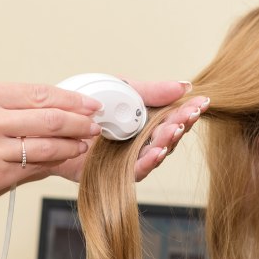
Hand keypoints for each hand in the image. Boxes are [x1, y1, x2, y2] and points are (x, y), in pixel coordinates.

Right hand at [0, 81, 101, 211]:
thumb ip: (7, 113)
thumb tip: (48, 114)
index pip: (38, 93)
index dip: (70, 99)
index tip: (88, 104)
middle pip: (49, 117)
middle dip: (80, 121)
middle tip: (96, 124)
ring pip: (47, 144)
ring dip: (73, 145)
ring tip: (86, 144)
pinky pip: (34, 167)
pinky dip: (55, 163)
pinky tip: (66, 160)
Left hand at [52, 80, 208, 181]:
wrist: (57, 123)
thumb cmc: (89, 106)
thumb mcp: (124, 90)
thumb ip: (151, 91)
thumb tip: (184, 86)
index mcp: (147, 119)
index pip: (174, 117)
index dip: (188, 111)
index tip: (201, 102)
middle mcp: (143, 140)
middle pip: (169, 136)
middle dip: (181, 125)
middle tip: (189, 115)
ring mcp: (131, 157)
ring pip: (157, 153)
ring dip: (167, 142)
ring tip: (174, 130)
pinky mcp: (117, 173)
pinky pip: (136, 170)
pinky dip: (148, 161)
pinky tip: (157, 151)